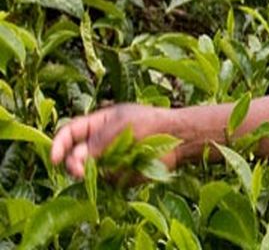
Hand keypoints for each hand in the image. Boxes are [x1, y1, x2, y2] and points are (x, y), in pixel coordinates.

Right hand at [50, 103, 175, 179]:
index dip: (58, 145)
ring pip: (88, 173)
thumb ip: (98, 141)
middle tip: (80, 170)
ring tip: (116, 163)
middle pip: (73, 158)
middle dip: (73, 164)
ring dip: (94, 172)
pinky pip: (106, 182)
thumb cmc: (151, 122)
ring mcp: (107, 161)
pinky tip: (128, 169)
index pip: (69, 134)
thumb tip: (75, 159)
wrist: (177, 138)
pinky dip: (112, 178)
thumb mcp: (122, 125)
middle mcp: (97, 144)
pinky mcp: (118, 176)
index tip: (54, 159)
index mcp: (96, 125)